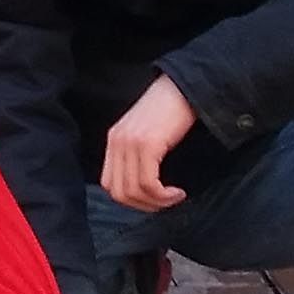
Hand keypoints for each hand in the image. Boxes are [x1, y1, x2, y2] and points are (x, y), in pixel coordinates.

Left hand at [98, 73, 196, 212]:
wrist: (184, 87)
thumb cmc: (170, 111)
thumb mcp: (145, 133)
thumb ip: (137, 154)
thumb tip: (144, 189)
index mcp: (114, 140)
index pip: (109, 185)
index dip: (131, 200)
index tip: (154, 199)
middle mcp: (117, 142)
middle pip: (118, 193)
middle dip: (144, 206)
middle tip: (166, 203)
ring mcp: (130, 143)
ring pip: (133, 191)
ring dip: (157, 203)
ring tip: (175, 197)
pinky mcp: (147, 144)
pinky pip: (148, 183)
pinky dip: (163, 195)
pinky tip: (178, 192)